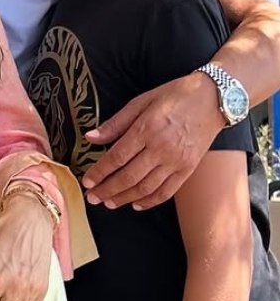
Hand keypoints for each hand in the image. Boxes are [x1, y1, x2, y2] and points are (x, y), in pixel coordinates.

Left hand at [82, 73, 223, 209]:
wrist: (213, 98)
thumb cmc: (174, 95)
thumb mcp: (141, 101)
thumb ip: (115, 123)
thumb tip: (90, 137)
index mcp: (146, 129)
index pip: (117, 157)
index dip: (100, 172)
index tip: (87, 181)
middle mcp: (161, 148)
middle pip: (129, 176)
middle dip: (107, 190)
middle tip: (92, 197)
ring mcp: (177, 161)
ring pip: (146, 187)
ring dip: (124, 198)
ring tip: (109, 203)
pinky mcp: (189, 168)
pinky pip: (167, 191)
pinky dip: (150, 201)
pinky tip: (136, 204)